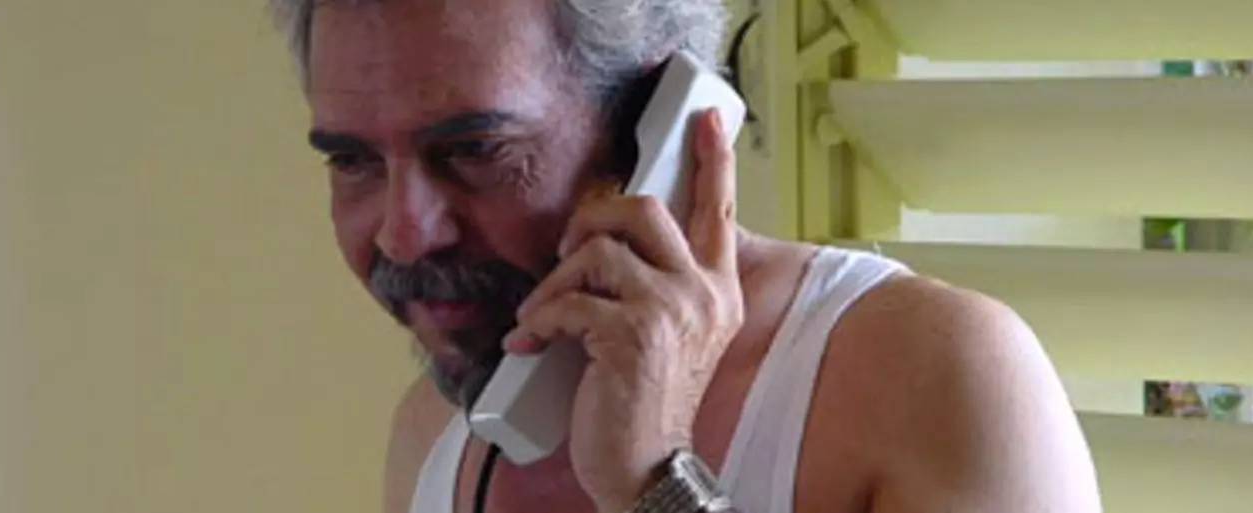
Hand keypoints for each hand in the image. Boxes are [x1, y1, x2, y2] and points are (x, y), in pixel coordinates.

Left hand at [503, 109, 743, 511]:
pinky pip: (567, 300)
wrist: (647, 469)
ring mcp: (673, 310)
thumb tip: (605, 243)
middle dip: (590, 216)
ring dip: (554, 283)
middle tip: (566, 250)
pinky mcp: (635, 333)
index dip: (713, 160)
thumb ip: (656, 285)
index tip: (709, 119)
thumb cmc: (644, 404)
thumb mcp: (668, 336)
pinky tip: (531, 345)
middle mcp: (705, 293)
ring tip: (542, 316)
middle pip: (644, 209)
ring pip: (597, 251)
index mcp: (718, 291)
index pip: (721, 211)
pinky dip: (537, 322)